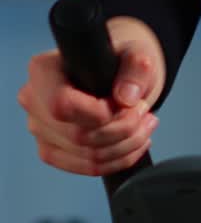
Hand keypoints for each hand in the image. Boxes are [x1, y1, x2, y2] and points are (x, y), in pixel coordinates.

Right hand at [17, 16, 165, 176]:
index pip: (62, 105)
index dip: (98, 113)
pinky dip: (118, 159)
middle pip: (77, 136)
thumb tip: (126, 97)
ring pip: (86, 155)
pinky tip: (135, 142)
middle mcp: (34, 100)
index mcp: (43, 70)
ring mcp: (40, 129)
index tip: (125, 102)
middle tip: (144, 112)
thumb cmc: (120, 62)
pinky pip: (86, 168)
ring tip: (145, 125)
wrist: (117, 76)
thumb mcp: (136, 53)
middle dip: (122, 129)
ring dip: (126, 146)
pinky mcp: (52, 151)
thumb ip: (136, 67)